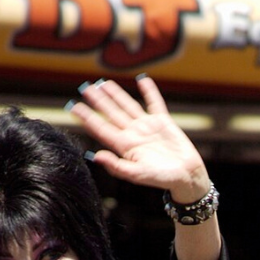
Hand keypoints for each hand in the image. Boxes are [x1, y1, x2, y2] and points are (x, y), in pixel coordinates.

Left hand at [68, 76, 209, 202]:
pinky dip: (149, 91)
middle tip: (85, 87)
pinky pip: (155, 103)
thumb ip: (116, 166)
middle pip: (111, 113)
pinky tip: (142, 80)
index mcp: (124, 146)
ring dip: (117, 95)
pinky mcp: (163, 122)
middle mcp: (133, 134)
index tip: (74, 107)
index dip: (87, 117)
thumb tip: (95, 155)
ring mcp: (147, 127)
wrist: (186, 177)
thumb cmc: (161, 179)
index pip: (101, 128)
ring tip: (104, 83)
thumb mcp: (137, 175)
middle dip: (98, 101)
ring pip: (128, 106)